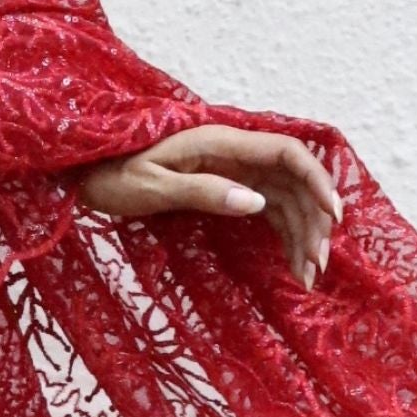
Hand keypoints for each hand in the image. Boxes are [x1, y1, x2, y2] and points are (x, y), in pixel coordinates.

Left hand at [71, 124, 340, 285]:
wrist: (84, 171)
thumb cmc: (112, 175)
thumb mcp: (153, 187)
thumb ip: (204, 192)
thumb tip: (257, 202)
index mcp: (220, 140)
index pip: (286, 151)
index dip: (317, 179)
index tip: (333, 216)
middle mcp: (234, 151)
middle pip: (293, 180)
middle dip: (313, 221)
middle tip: (316, 266)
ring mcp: (232, 169)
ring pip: (285, 198)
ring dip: (302, 233)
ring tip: (308, 275)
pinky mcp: (226, 187)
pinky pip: (267, 208)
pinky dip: (283, 235)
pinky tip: (291, 264)